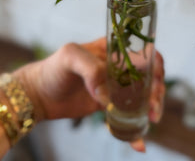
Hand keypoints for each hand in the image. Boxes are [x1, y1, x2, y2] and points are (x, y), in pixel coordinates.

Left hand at [14, 38, 164, 151]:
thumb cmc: (53, 68)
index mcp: (113, 49)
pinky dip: (134, 131)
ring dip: (150, 108)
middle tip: (153, 108)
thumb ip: (90, 69)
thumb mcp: (69, 57)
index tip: (155, 83)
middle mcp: (118, 66)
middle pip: (148, 76)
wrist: (38, 94)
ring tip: (150, 121)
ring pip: (142, 96)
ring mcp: (115, 87)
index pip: (142, 53)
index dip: (155, 66)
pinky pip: (126, 117)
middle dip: (156, 91)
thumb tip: (107, 94)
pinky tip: (139, 144)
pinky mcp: (108, 106)